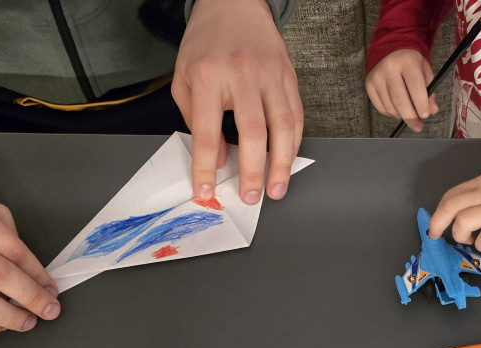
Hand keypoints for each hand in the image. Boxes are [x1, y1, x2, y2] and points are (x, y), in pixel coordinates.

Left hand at [173, 0, 303, 204]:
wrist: (234, 4)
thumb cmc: (206, 44)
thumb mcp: (184, 78)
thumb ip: (194, 120)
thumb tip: (217, 157)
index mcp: (208, 77)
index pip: (206, 131)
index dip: (205, 166)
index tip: (205, 189)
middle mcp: (241, 75)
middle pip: (254, 132)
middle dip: (253, 171)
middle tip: (251, 196)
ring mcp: (270, 75)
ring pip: (284, 126)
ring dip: (282, 162)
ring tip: (276, 188)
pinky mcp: (289, 75)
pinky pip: (296, 114)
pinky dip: (294, 142)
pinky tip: (287, 161)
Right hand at [366, 49, 436, 132]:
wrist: (390, 50)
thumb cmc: (411, 63)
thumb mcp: (425, 71)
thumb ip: (429, 91)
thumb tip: (432, 110)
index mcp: (407, 62)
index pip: (415, 87)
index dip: (421, 104)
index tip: (425, 115)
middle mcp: (389, 68)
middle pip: (399, 100)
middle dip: (410, 117)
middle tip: (418, 126)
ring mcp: (376, 77)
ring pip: (389, 106)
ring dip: (401, 116)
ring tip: (409, 115)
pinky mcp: (369, 85)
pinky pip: (381, 107)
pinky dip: (391, 113)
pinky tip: (398, 110)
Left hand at [429, 171, 480, 251]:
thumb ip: (477, 194)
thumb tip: (457, 213)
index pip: (452, 195)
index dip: (439, 211)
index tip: (436, 223)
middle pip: (451, 206)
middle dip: (437, 223)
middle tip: (435, 236)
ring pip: (464, 222)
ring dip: (461, 235)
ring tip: (470, 239)